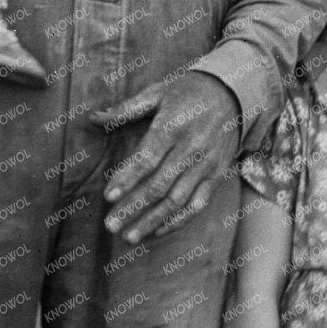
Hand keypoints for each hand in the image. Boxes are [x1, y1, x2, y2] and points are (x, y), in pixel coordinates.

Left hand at [96, 70, 240, 241]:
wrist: (233, 91)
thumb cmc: (188, 91)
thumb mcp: (157, 92)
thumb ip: (125, 109)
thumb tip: (93, 117)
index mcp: (172, 127)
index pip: (146, 160)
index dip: (127, 179)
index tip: (108, 196)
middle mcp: (190, 149)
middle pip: (158, 186)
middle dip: (133, 208)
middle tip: (111, 225)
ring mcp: (205, 165)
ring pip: (177, 201)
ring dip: (153, 221)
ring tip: (130, 236)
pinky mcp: (217, 174)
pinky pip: (198, 203)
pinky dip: (179, 220)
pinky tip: (159, 230)